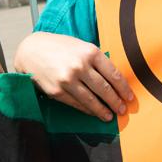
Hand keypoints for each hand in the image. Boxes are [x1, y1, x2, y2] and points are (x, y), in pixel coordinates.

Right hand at [14, 32, 133, 120]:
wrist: (32, 50)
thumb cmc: (60, 47)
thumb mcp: (81, 46)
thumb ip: (96, 60)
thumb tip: (114, 80)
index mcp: (90, 52)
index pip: (113, 74)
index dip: (123, 88)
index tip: (129, 96)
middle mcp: (80, 66)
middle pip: (104, 89)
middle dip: (116, 101)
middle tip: (122, 109)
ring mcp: (68, 80)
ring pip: (91, 100)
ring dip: (103, 110)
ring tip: (110, 116)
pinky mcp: (57, 91)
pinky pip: (77, 104)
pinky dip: (88, 110)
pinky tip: (94, 112)